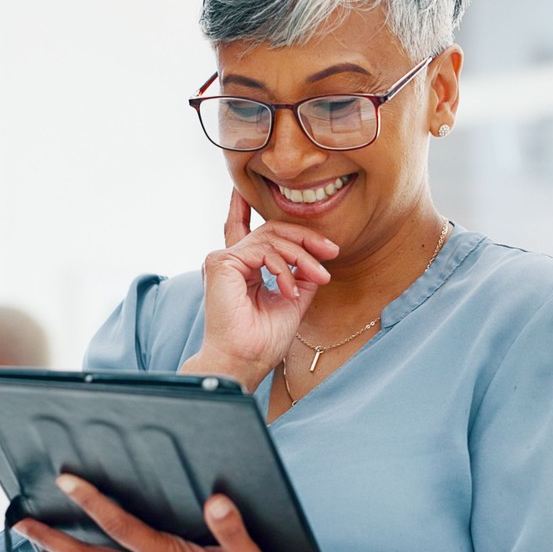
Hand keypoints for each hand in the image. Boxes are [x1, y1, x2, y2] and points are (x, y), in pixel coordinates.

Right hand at [181, 191, 337, 387]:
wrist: (245, 360)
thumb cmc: (263, 340)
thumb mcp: (292, 299)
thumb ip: (300, 275)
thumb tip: (316, 259)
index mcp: (239, 269)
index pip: (245, 230)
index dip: (245, 207)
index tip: (250, 191)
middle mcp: (228, 261)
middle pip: (270, 230)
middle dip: (304, 237)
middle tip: (332, 251)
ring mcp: (222, 260)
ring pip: (270, 237)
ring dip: (301, 255)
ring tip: (320, 277)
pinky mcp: (220, 262)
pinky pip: (262, 250)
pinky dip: (283, 268)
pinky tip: (290, 290)